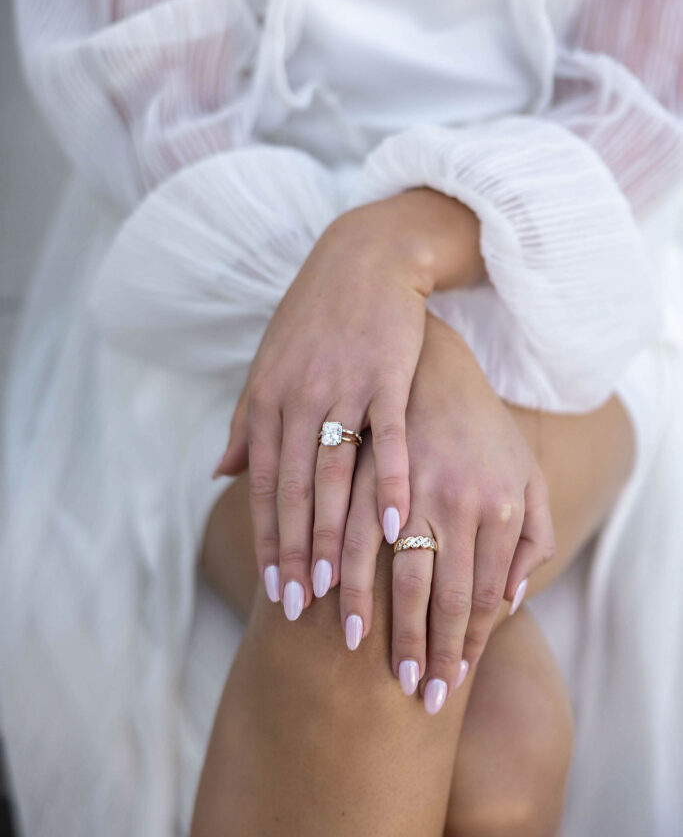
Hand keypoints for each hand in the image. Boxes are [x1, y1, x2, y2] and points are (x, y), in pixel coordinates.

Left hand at [213, 191, 479, 619]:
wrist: (360, 261)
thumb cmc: (312, 321)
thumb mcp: (269, 369)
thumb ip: (246, 425)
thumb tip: (218, 476)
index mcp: (267, 401)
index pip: (262, 484)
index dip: (267, 539)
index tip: (275, 590)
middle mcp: (296, 398)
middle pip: (294, 490)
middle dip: (296, 552)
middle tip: (301, 608)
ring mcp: (340, 386)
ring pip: (333, 473)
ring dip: (335, 533)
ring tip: (339, 586)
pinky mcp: (384, 375)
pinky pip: (386, 438)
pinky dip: (388, 482)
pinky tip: (395, 525)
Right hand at [339, 311, 554, 711]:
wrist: (432, 354)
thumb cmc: (482, 422)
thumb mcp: (527, 473)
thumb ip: (531, 538)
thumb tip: (510, 603)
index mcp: (498, 505)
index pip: (478, 597)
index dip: (461, 645)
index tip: (446, 682)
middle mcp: (455, 497)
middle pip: (434, 592)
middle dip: (418, 647)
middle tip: (407, 692)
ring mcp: (407, 478)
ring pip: (384, 565)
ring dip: (365, 612)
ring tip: (352, 651)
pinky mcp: (364, 460)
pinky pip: (344, 522)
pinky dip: (331, 561)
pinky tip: (317, 590)